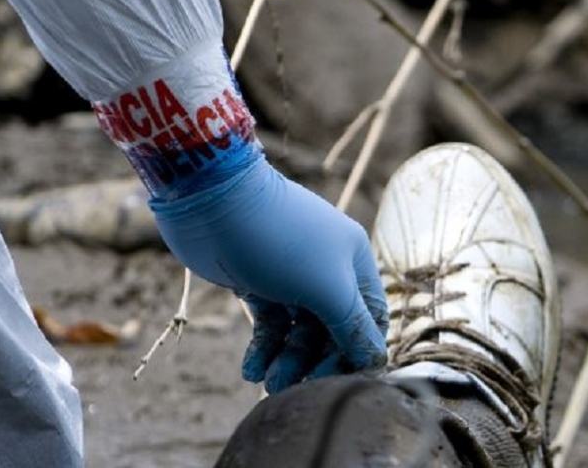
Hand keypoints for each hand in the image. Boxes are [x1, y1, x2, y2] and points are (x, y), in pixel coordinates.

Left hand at [150, 158, 387, 392]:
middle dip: (315, 361)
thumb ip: (353, 327)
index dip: (358, 351)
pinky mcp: (257, 281)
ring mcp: (290, 274)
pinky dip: (264, 347)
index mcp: (353, 260)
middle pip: (333, 328)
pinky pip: (270, 323)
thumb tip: (375, 360)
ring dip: (287, 360)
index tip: (337, 381)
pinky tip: (251, 369)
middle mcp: (327, 266)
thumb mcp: (326, 287)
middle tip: (291, 385)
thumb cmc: (279, 240)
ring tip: (267, 383)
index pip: (370, 317)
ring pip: (299, 330)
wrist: (212, 201)